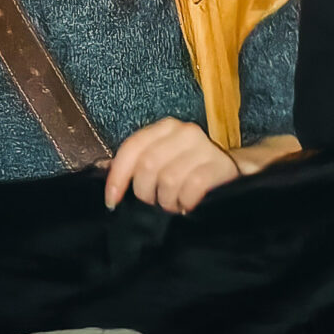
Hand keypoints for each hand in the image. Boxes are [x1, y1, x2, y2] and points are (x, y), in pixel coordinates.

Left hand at [102, 118, 242, 213]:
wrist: (233, 172)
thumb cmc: (189, 169)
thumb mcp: (162, 160)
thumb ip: (134, 163)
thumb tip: (100, 167)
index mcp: (165, 127)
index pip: (132, 148)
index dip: (118, 177)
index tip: (112, 201)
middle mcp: (184, 132)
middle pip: (148, 166)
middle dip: (145, 192)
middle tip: (154, 202)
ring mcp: (204, 147)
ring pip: (168, 179)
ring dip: (167, 201)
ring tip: (173, 204)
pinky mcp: (220, 165)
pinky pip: (191, 188)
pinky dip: (184, 202)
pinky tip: (187, 205)